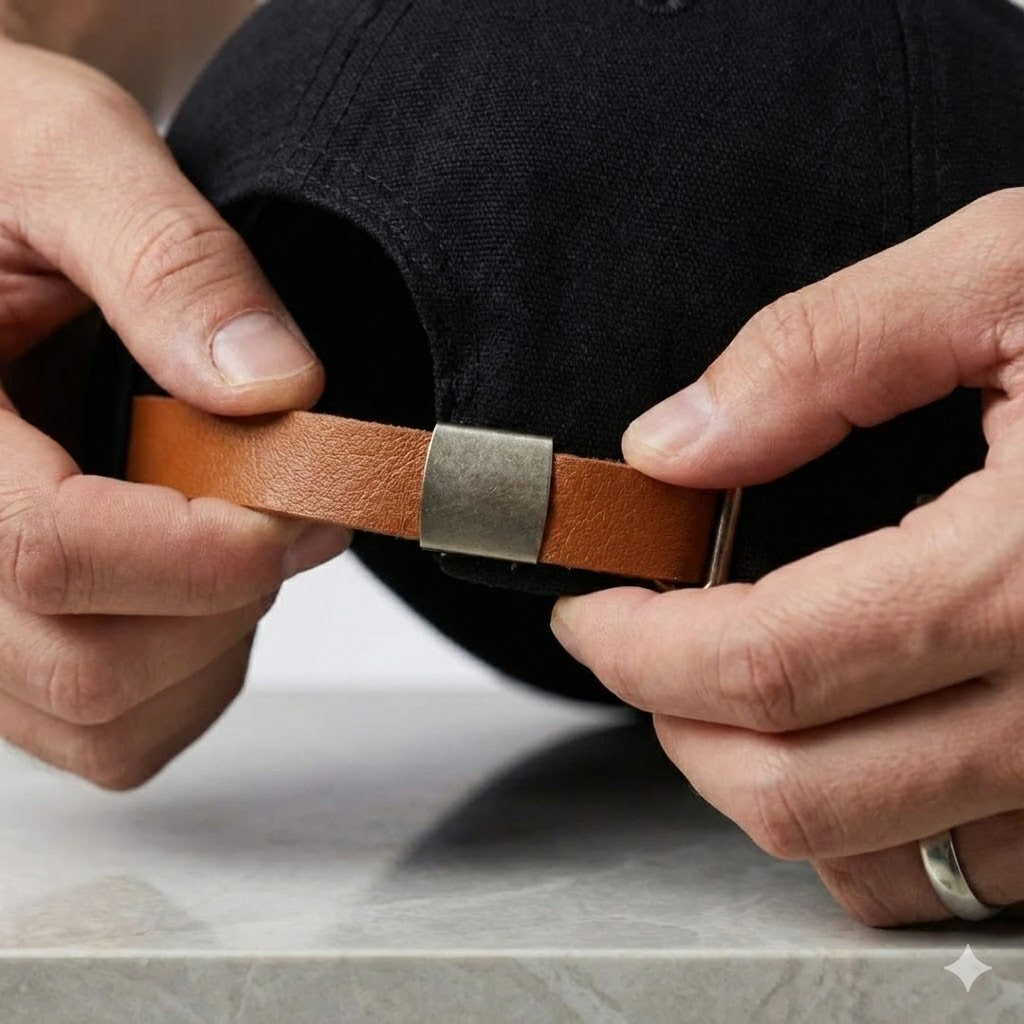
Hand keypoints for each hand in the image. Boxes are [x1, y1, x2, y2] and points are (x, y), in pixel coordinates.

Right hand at [0, 37, 348, 787]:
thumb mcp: (69, 160)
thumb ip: (168, 262)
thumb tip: (275, 389)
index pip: (52, 553)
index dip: (206, 544)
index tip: (299, 491)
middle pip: (89, 664)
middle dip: (226, 589)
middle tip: (277, 497)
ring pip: (110, 719)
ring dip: (216, 635)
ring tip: (232, 525)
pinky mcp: (9, 649)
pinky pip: (115, 730)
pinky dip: (194, 669)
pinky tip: (204, 575)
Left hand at [551, 188, 1023, 925]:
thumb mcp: (1012, 275)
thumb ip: (825, 352)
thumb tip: (676, 444)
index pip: (760, 665)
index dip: (638, 645)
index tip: (593, 608)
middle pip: (797, 792)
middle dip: (678, 723)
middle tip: (641, 646)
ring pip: (876, 863)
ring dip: (765, 785)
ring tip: (727, 691)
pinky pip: (965, 877)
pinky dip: (874, 826)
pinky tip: (854, 735)